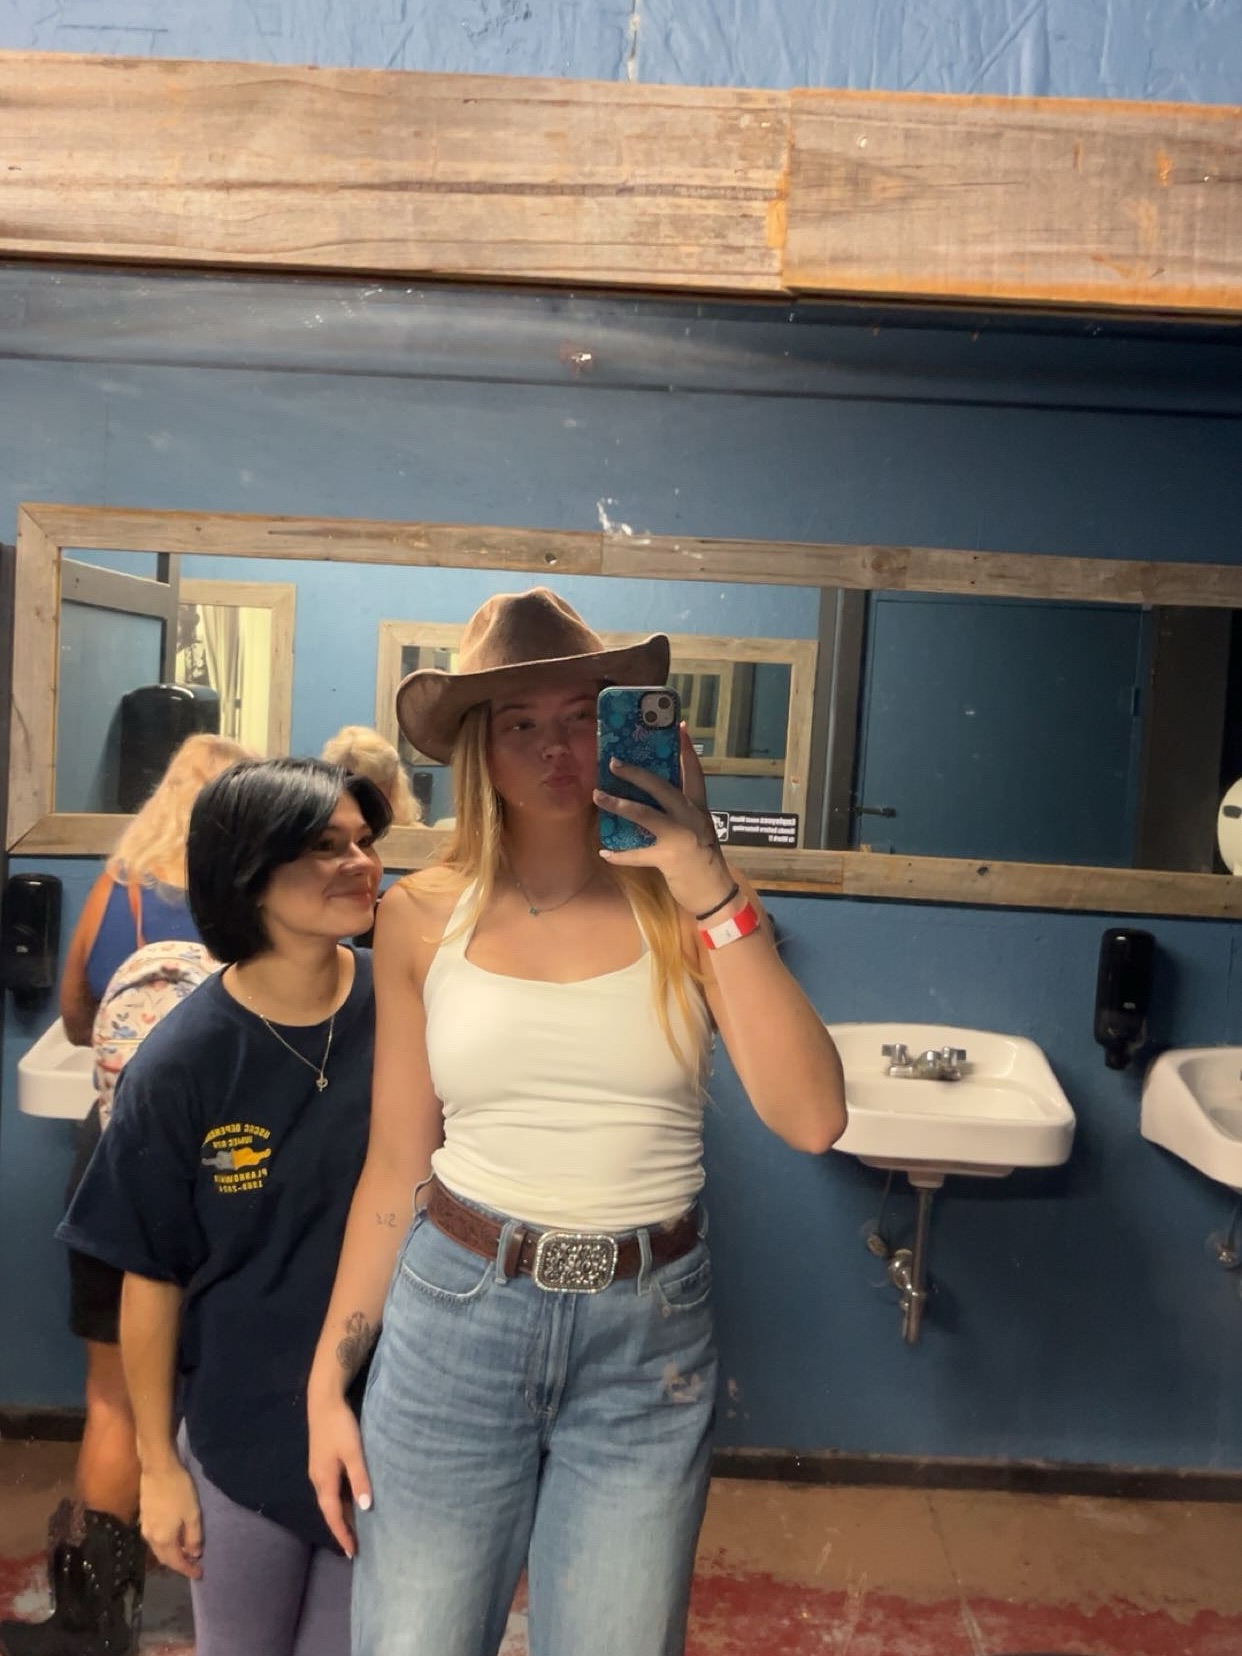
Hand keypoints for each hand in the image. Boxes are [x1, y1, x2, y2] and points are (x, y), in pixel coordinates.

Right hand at [139, 1462, 203, 1579]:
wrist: (158, 1469)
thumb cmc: (179, 1491)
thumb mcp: (192, 1514)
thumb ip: (193, 1537)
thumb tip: (194, 1554)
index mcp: (163, 1540)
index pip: (176, 1562)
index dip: (188, 1570)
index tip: (200, 1575)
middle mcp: (151, 1539)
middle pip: (165, 1559)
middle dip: (179, 1564)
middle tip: (194, 1566)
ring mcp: (145, 1528)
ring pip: (159, 1550)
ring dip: (172, 1555)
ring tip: (186, 1554)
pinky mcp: (144, 1518)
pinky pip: (155, 1540)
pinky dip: (165, 1545)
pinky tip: (174, 1539)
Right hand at [308, 1392, 372, 1558]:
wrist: (323, 1401)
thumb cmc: (340, 1426)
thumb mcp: (354, 1452)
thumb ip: (359, 1479)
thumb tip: (365, 1508)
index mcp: (324, 1480)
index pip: (334, 1515)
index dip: (343, 1534)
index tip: (351, 1552)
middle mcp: (318, 1479)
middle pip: (330, 1510)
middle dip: (341, 1528)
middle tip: (355, 1545)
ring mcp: (318, 1469)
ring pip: (330, 1499)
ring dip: (341, 1514)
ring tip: (355, 1528)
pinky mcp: (322, 1460)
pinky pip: (331, 1489)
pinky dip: (340, 1500)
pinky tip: (351, 1499)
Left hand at [595, 724, 735, 916]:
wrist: (716, 893)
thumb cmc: (705, 861)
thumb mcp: (699, 830)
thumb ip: (682, 813)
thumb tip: (654, 799)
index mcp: (699, 808)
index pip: (694, 773)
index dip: (686, 750)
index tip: (678, 727)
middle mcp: (691, 817)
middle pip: (662, 787)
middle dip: (636, 774)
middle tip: (614, 763)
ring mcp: (680, 837)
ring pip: (645, 814)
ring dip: (619, 804)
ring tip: (598, 796)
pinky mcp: (669, 858)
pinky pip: (638, 854)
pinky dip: (620, 854)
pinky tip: (605, 852)